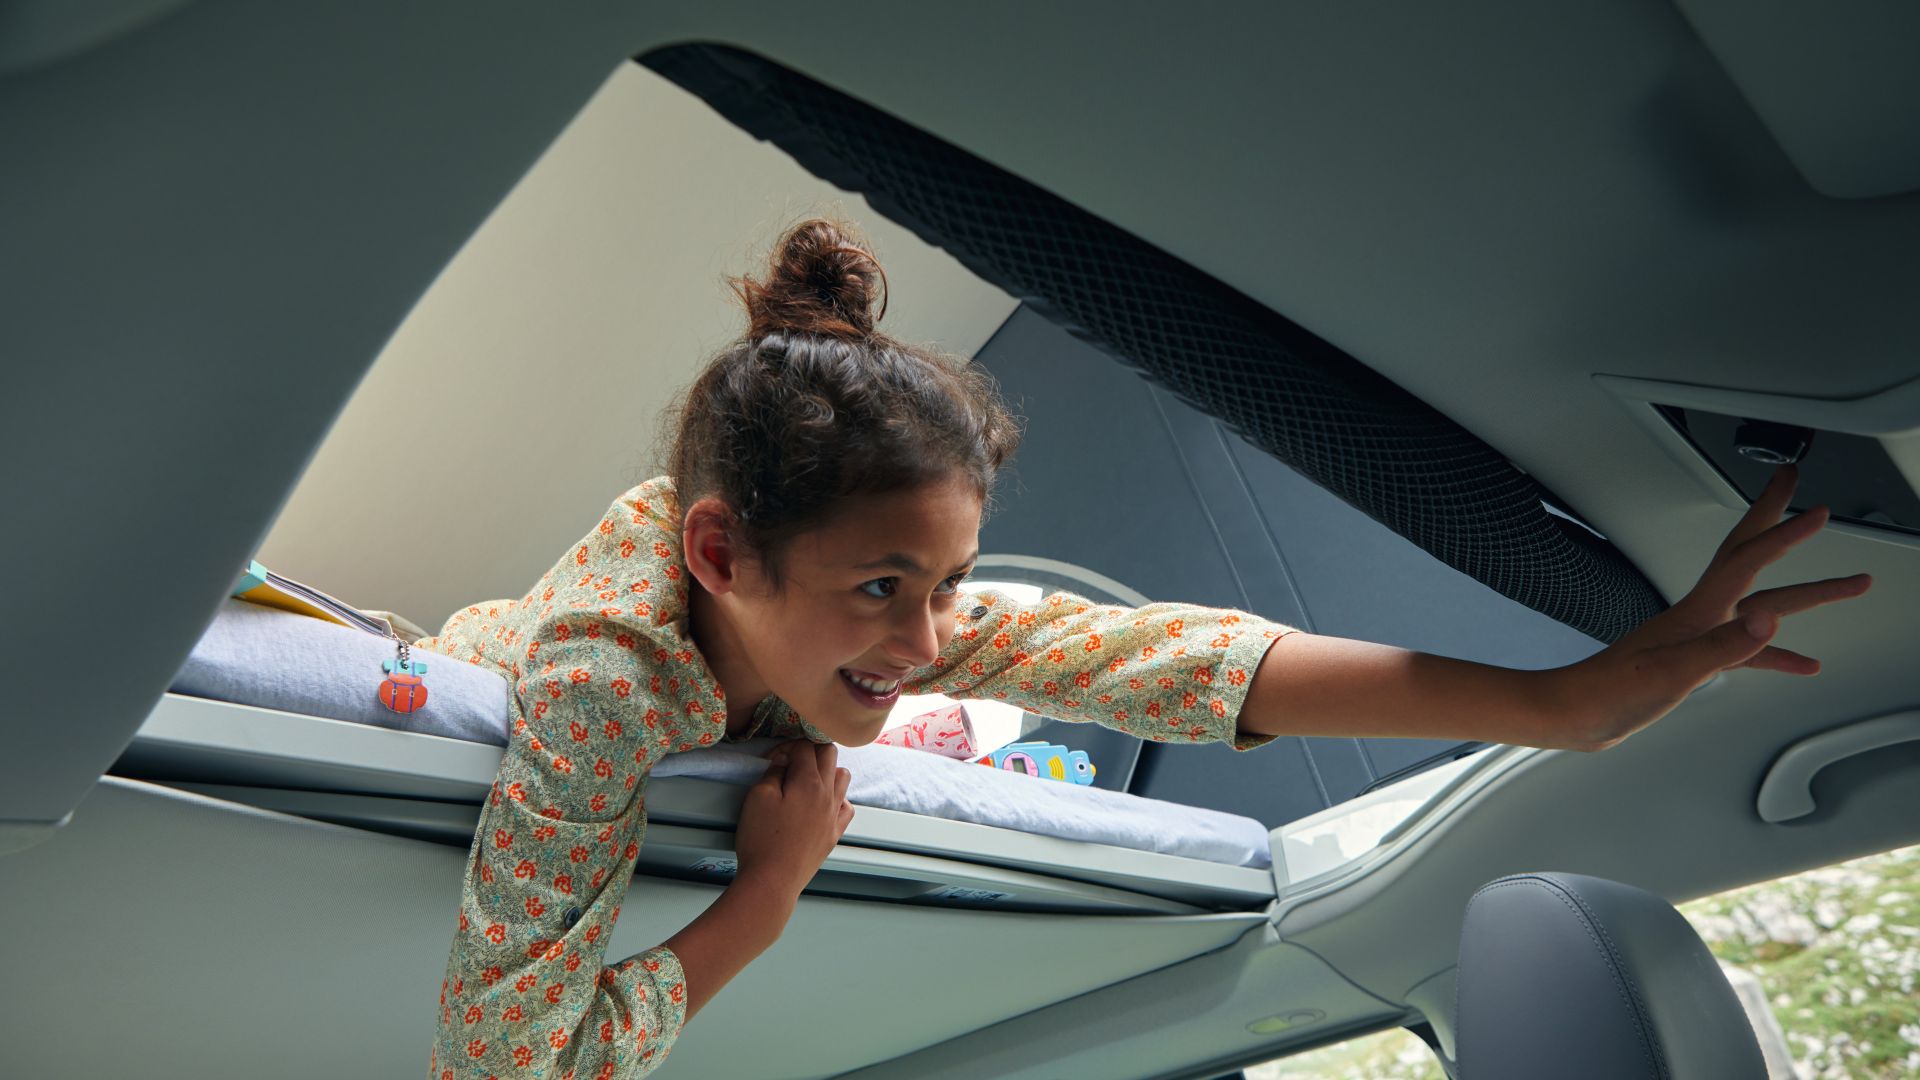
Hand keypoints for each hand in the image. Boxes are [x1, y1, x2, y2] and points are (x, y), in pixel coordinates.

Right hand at [733, 739, 853, 896]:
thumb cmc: (761, 839)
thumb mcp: (758, 797)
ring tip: (806, 781)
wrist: (773, 880)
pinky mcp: (835, 833)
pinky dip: (838, 797)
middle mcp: (828, 794)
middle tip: (790, 763)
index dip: (786, 747)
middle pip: (829, 754)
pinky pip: (847, 806)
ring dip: (827, 770)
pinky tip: (821, 804)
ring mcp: (834, 814)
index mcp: (808, 781)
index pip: (805, 746)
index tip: (772, 760)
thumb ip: (773, 772)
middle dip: (810, 751)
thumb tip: (784, 761)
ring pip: (843, 776)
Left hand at [1549, 463, 1872, 750]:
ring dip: (1807, 594)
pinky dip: (1779, 652)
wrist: (1573, 714)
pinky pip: (1750, 649)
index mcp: (1695, 612)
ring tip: (1847, 585)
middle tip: (1801, 488)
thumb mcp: (1671, 673)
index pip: (1747, 561)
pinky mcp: (1694, 660)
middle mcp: (1699, 614)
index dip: (1784, 535)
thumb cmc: (1609, 694)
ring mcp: (1698, 635)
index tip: (1817, 512)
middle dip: (1777, 520)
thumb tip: (1767, 619)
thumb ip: (1721, 647)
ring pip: (1764, 604)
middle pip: (1750, 557)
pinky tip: (1803, 662)